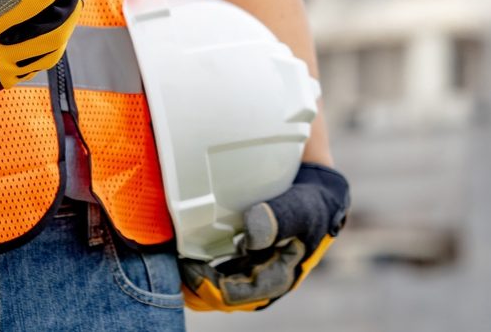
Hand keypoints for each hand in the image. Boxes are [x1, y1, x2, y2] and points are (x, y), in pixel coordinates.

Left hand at [180, 162, 349, 311]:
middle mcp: (264, 280)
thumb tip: (252, 236)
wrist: (323, 193)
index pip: (234, 295)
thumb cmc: (315, 203)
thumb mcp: (303, 208)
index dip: (206, 286)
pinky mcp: (248, 257)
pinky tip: (186, 252)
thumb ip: (280, 219)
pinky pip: (220, 269)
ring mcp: (256, 270)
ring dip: (195, 279)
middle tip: (168, 270)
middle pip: (221, 296)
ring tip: (171, 265)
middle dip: (194, 288)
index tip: (185, 268)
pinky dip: (203, 264)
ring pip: (218, 285)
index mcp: (278, 278)